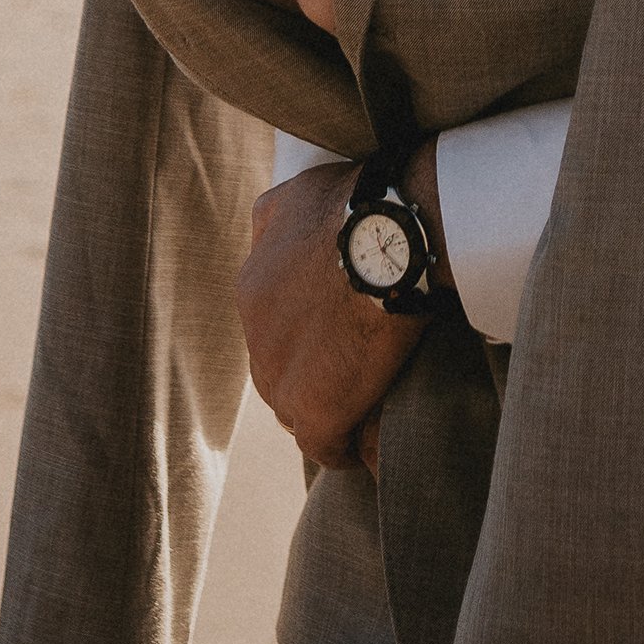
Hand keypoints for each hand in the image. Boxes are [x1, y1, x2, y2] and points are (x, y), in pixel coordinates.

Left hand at [238, 150, 442, 471]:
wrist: (390, 234)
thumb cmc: (356, 203)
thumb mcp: (296, 195)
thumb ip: (274, 220)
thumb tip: (264, 230)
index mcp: (252, 287)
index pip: (271, 325)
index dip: (303, 333)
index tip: (332, 332)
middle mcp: (257, 336)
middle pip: (278, 368)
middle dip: (309, 370)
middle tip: (350, 368)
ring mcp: (283, 378)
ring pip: (295, 407)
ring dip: (323, 407)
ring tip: (359, 410)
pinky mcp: (317, 411)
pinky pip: (324, 445)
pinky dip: (341, 448)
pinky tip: (360, 449)